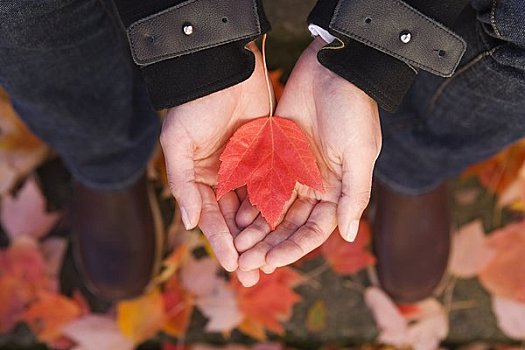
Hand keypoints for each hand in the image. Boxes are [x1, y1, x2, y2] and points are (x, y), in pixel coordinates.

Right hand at [160, 42, 269, 273]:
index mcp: (199, 179)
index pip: (209, 217)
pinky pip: (271, 189)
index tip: (231, 264)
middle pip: (232, 222)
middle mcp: (221, 180)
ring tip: (270, 261)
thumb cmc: (196, 106)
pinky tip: (284, 229)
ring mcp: (245, 170)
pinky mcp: (266, 158)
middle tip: (252, 276)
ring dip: (261, 236)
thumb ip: (182, 183)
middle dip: (242, 249)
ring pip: (254, 210)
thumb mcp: (178, 143)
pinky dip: (276, 210)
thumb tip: (187, 222)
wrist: (224, 71)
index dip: (219, 242)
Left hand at [235, 37, 381, 274]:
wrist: (332, 70)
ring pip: (271, 210)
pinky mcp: (275, 156)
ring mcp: (293, 172)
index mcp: (337, 192)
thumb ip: (353, 194)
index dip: (293, 248)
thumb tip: (347, 235)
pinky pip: (259, 185)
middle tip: (247, 264)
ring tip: (237, 247)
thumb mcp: (360, 154)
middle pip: (289, 226)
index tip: (271, 262)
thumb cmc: (353, 111)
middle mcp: (314, 188)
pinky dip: (249, 203)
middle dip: (269, 246)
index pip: (313, 231)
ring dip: (256, 230)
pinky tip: (234, 218)